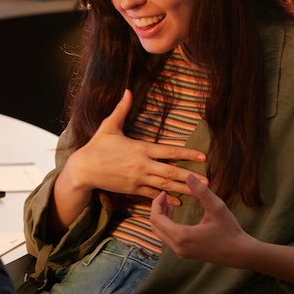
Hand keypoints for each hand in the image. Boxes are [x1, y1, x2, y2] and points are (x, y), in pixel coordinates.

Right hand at [65, 89, 206, 202]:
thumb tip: (128, 91)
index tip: (203, 156)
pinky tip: (179, 203)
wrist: (84, 169)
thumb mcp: (109, 126)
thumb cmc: (97, 146)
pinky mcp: (133, 190)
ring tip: (199, 192)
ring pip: (165, 185)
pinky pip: (153, 195)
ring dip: (183, 189)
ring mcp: (138, 179)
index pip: (169, 152)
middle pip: (171, 172)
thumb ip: (122, 109)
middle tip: (209, 180)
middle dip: (190, 176)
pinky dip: (166, 198)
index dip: (187, 154)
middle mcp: (142, 165)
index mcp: (140, 148)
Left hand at [150, 173, 250, 266]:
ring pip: (160, 234)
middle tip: (165, 196)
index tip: (164, 192)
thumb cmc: (229, 230)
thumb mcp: (217, 207)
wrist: (239, 253)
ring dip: (161, 218)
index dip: (157, 203)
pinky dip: (167, 226)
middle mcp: (177, 247)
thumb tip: (188, 176)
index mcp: (181, 236)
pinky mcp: (185, 253)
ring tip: (170, 204)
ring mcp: (180, 252)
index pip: (157, 218)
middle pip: (155, 227)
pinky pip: (168, 239)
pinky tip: (175, 215)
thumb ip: (202, 191)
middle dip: (157, 210)